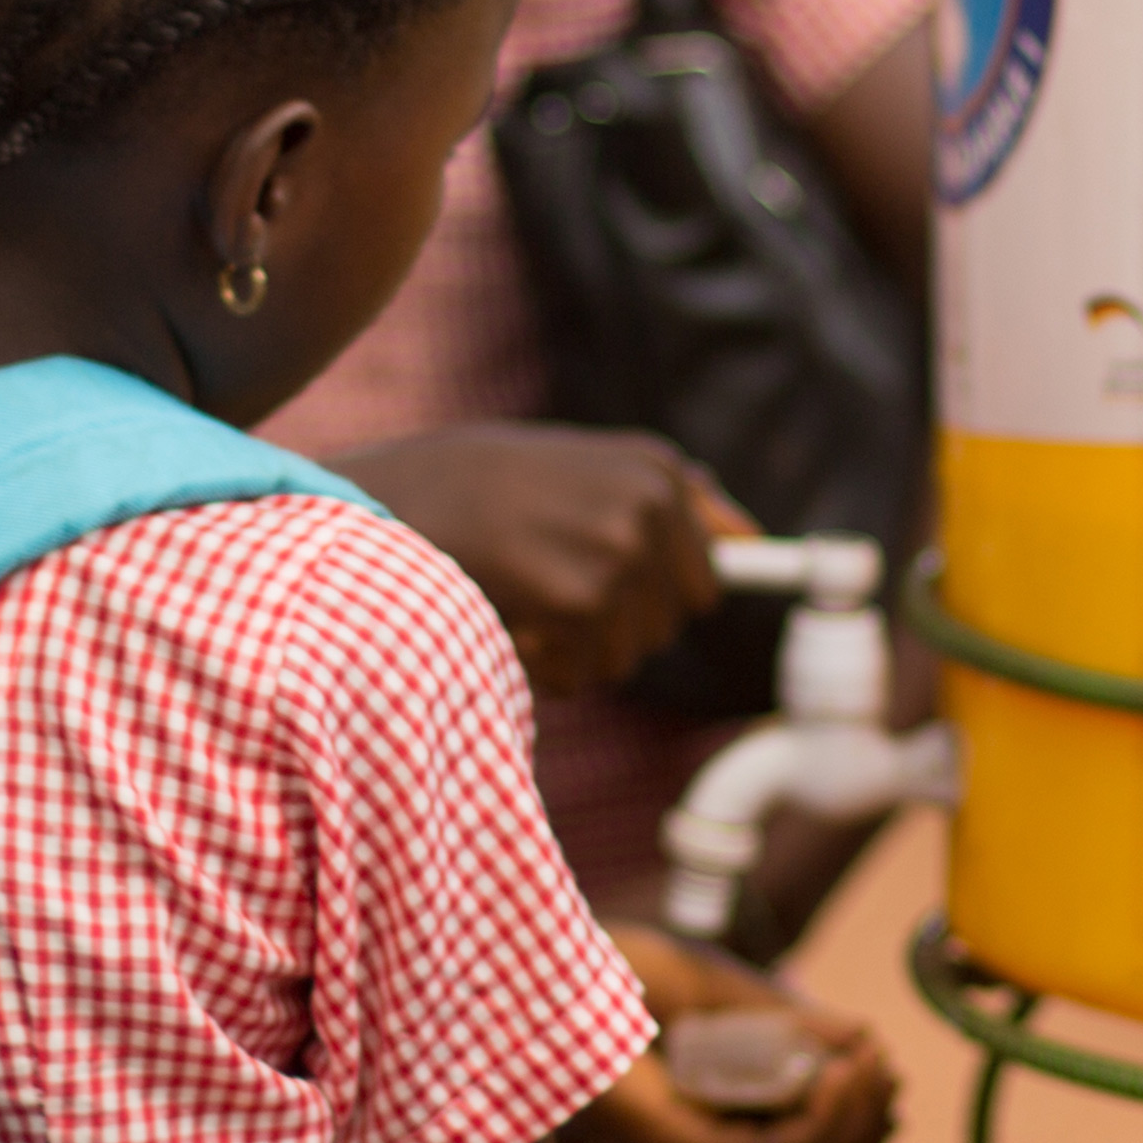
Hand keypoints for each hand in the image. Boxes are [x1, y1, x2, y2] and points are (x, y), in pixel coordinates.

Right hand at [336, 425, 742, 695]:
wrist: (392, 497)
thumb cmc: (477, 488)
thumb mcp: (579, 469)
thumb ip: (657, 498)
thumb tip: (750, 537)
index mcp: (658, 472)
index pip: (709, 574)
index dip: (656, 599)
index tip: (618, 604)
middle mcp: (653, 506)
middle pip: (671, 623)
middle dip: (615, 627)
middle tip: (547, 596)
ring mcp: (623, 553)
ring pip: (629, 654)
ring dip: (575, 650)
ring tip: (520, 603)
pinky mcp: (585, 600)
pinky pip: (587, 673)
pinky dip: (545, 668)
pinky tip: (507, 624)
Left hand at [587, 925, 899, 1142]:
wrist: (551, 960)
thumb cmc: (621, 969)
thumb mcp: (727, 990)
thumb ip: (789, 1019)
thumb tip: (861, 1037)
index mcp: (711, 1113)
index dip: (855, 1121)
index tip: (880, 1064)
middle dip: (863, 1126)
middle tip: (884, 1070)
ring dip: (848, 1126)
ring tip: (865, 1070)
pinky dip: (814, 1126)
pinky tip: (835, 1078)